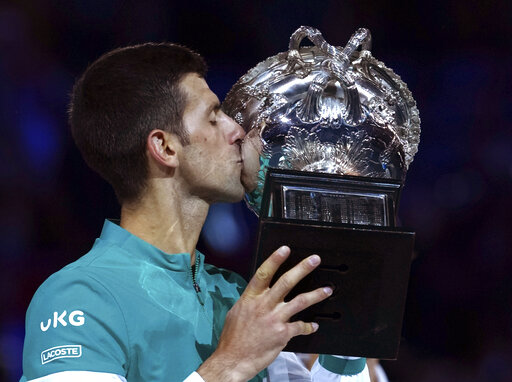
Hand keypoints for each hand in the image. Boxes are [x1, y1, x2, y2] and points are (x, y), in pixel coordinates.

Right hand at [197, 246, 332, 381]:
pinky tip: (313, 326)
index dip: (275, 260)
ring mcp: (274, 319)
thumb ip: (250, 301)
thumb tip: (258, 294)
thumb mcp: (236, 312)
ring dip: (316, 294)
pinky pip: (300, 326)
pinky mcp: (282, 334)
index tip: (285, 249)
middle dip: (302, 269)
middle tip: (314, 260)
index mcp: (251, 298)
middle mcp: (264, 305)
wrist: (233, 359)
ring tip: (327, 290)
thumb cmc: (233, 338)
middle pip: (286, 282)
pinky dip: (308, 326)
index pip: (264, 274)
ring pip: (300, 302)